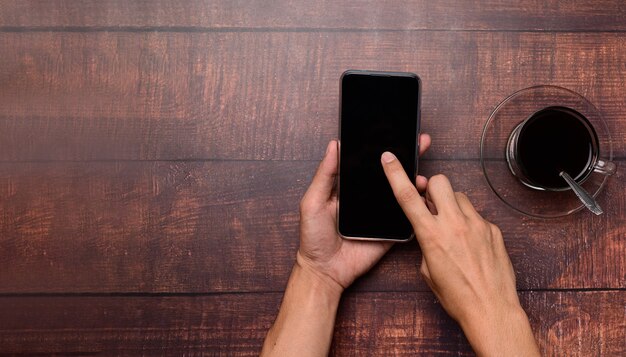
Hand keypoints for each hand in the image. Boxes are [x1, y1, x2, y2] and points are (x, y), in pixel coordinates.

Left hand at [297, 134, 431, 292]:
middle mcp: (368, 197)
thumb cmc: (313, 237)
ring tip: (423, 171)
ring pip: (402, 192)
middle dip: (407, 157)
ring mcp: (380, 214)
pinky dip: (417, 206)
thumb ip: (325, 175)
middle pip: (390, 174)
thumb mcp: (313, 201)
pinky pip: (406, 216)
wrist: (324, 271)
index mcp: (350, 187)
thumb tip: (334, 145)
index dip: (382, 147)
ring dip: (415, 180)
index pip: (368, 162)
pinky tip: (425, 195)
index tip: (396, 131)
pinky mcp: (390, 231)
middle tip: (419, 141)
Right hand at [380, 153, 539, 355]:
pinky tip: (471, 245)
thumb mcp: (428, 270)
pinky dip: (470, 224)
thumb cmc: (457, 297)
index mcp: (431, 235)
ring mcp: (477, 225)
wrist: (491, 310)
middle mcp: (454, 225)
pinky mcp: (493, 230)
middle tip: (431, 202)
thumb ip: (425, 242)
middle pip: (439, 182)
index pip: (408, 197)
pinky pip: (477, 216)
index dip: (396, 174)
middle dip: (432, 187)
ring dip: (452, 206)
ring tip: (453, 228)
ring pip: (460, 197)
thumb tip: (429, 228)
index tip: (389, 159)